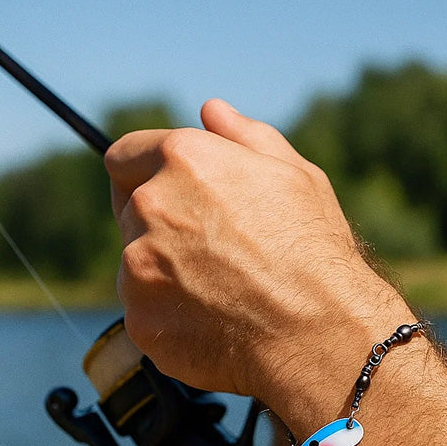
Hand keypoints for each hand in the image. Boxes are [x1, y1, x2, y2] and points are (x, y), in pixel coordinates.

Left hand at [106, 99, 408, 415]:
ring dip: (165, 270)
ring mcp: (139, 267)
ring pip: (137, 262)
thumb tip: (211, 111)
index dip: (148, 173)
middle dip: (163, 223)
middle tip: (216, 248)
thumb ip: (247, 137)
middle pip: (130, 209)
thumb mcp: (298, 177)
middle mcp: (151, 206)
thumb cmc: (316, 254)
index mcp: (184, 160)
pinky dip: (171, 316)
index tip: (171, 194)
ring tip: (224, 289)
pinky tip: (216, 320)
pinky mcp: (141, 319)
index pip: (125, 155)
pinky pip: (146, 311)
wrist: (321, 334)